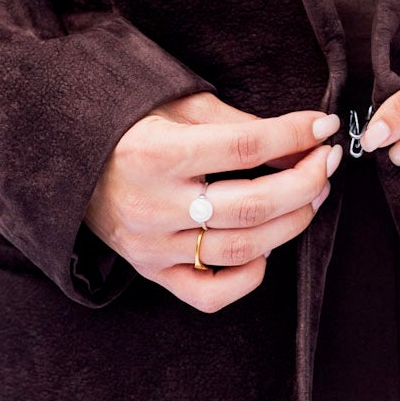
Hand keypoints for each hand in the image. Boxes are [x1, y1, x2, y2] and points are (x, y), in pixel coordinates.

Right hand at [83, 91, 343, 310]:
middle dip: (303, 183)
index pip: (245, 147)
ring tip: (312, 196)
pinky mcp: (152, 272)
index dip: (294, 136)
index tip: (325, 126)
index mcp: (158, 151)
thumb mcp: (180, 106)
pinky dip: (248, 275)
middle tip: (326, 163)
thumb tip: (302, 140)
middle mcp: (154, 204)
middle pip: (252, 204)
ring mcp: (153, 246)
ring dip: (291, 222)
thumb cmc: (134, 125)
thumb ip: (241, 125)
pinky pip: (210, 293)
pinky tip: (266, 248)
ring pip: (241, 248)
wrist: (72, 162)